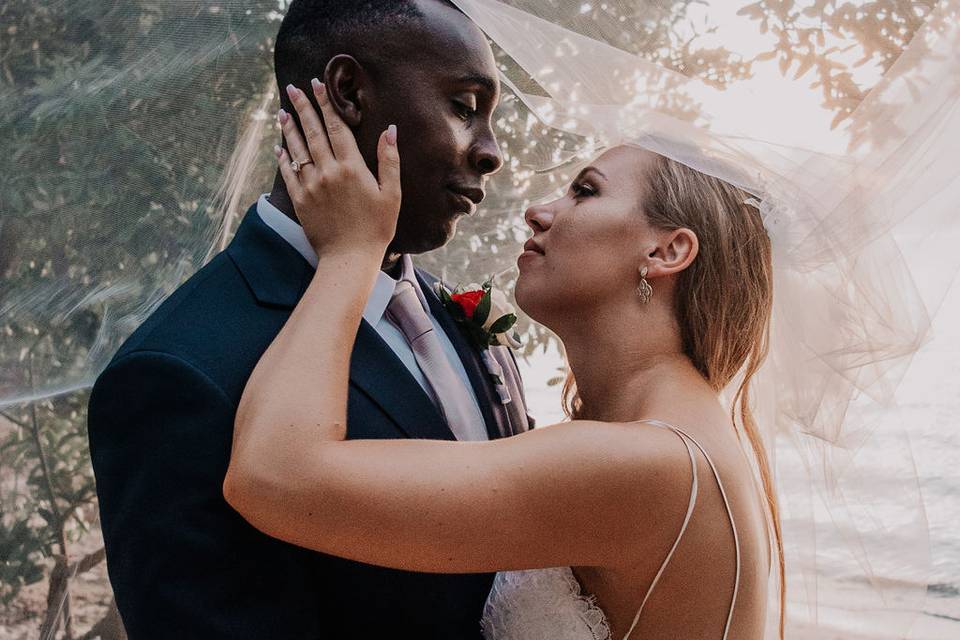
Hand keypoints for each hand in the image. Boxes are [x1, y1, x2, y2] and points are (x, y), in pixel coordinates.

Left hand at [276, 79, 400, 256]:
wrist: (350, 258)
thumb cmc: (377, 228)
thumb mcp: (392, 194)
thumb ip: (389, 160)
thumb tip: (389, 130)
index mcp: (351, 167)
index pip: (336, 127)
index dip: (327, 104)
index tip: (318, 84)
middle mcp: (327, 172)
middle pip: (313, 132)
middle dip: (303, 107)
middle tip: (294, 88)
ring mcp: (310, 186)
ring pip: (297, 149)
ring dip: (289, 128)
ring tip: (283, 111)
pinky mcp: (300, 201)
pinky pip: (288, 173)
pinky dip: (283, 157)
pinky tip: (279, 146)